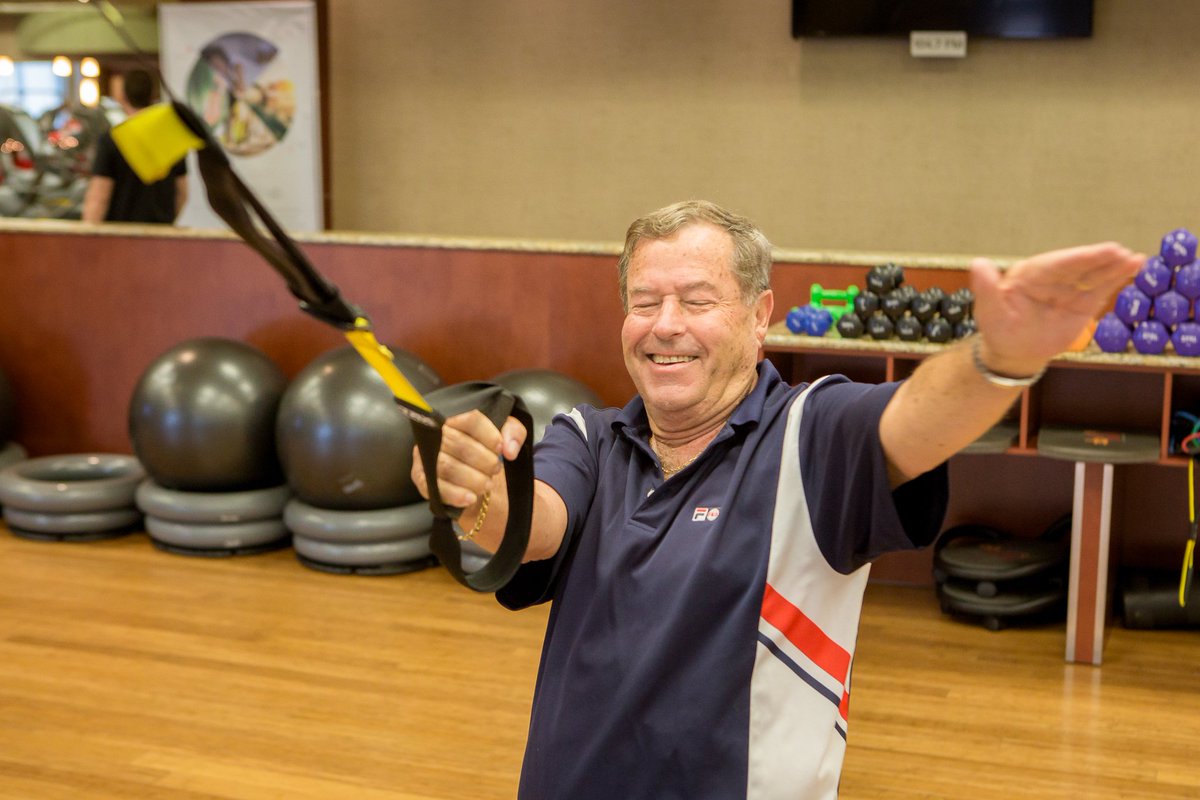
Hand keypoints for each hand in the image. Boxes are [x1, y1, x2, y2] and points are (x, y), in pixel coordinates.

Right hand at [410, 410, 526, 509]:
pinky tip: (470, 498)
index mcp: (456, 418)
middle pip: (459, 443)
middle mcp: (436, 433)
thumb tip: (509, 450)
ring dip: (472, 478)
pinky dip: (455, 494)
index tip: (500, 448)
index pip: (470, 419)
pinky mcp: (421, 478)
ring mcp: (425, 455)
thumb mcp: (505, 435)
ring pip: (447, 466)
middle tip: (495, 469)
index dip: (489, 435)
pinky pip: (435, 487)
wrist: (473, 476)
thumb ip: (513, 433)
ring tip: (487, 485)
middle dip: (483, 460)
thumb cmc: (486, 450)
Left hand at [970, 242, 1144, 375]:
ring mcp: (1068, 289)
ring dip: (1114, 268)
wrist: (1013, 351)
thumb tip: (979, 264)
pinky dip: (1116, 279)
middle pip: (1078, 267)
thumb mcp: (989, 310)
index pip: (1056, 264)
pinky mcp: (1082, 303)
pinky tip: (1134, 268)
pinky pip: (1100, 289)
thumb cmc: (999, 329)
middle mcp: (1051, 278)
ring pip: (1092, 276)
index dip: (1078, 258)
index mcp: (1028, 275)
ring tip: (1135, 259)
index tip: (1099, 251)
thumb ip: (986, 288)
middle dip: (1100, 260)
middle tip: (1121, 252)